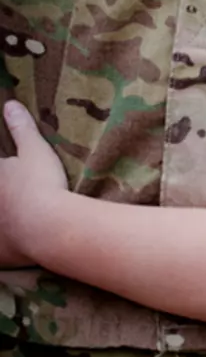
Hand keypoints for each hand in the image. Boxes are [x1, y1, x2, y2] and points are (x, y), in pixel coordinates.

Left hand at [0, 100, 69, 266]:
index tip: (7, 171)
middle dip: (4, 196)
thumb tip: (10, 104)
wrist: (50, 227)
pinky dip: (3, 252)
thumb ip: (21, 129)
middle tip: (11, 196)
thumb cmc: (41, 185)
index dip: (3, 170)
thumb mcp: (35, 151)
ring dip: (2, 221)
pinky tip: (9, 249)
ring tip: (9, 220)